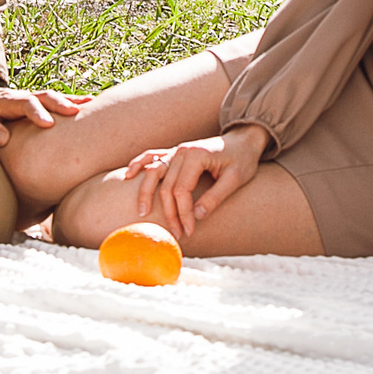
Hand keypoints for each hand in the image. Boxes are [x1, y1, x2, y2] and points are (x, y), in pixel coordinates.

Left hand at [0, 85, 90, 148]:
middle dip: (60, 103)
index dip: (36, 112)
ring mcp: (31, 99)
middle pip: (43, 96)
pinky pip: (56, 102)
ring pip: (53, 97)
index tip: (48, 123)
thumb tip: (2, 138)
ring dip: (71, 101)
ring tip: (92, 105)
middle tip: (75, 113)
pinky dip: (72, 103)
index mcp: (5, 100)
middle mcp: (21, 96)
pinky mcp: (38, 104)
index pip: (24, 103)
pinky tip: (90, 105)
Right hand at [126, 124, 267, 240]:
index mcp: (196, 156)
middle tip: (176, 233)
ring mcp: (176, 150)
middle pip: (166, 186)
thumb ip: (215, 197)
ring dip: (146, 192)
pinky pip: (151, 156)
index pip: (182, 190)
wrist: (243, 140)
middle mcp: (182, 151)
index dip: (184, 213)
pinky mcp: (175, 152)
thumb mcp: (235, 179)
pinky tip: (129, 176)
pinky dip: (139, 165)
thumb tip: (197, 217)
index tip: (190, 230)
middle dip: (170, 212)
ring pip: (153, 172)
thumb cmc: (242, 159)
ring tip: (142, 213)